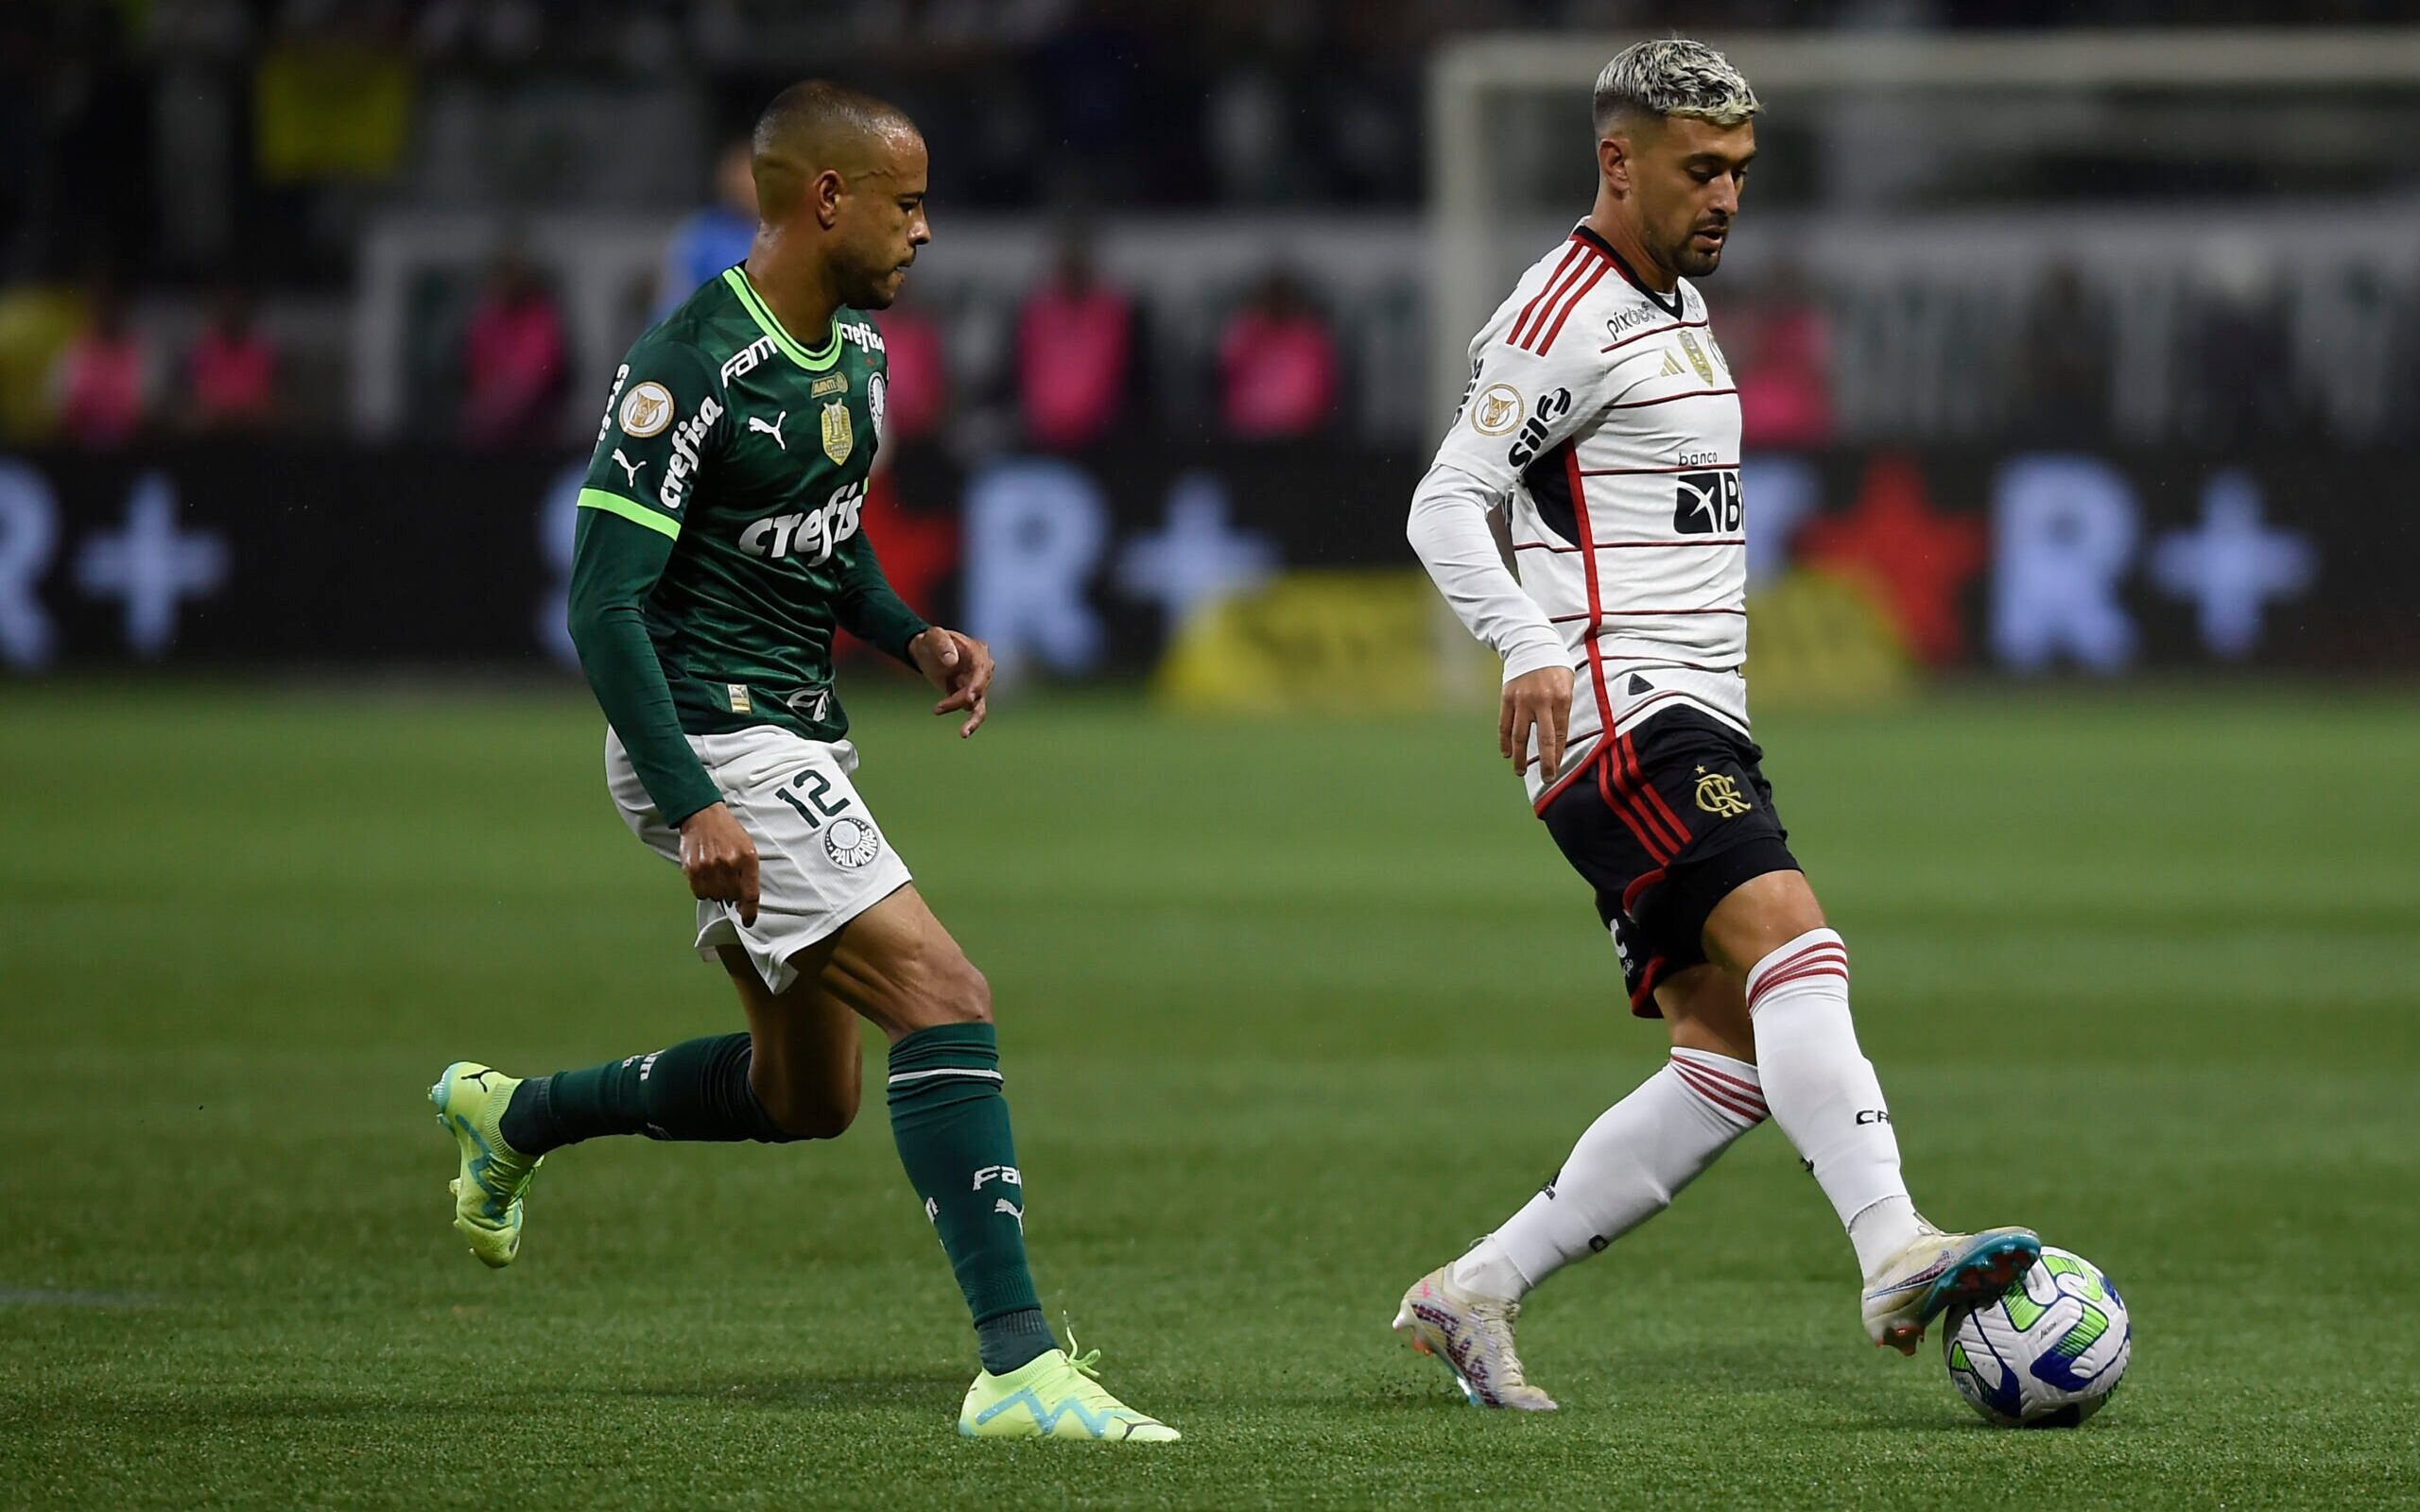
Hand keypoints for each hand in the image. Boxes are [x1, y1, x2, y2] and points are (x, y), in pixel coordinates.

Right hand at [678, 802, 758, 925]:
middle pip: (731, 897)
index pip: (750, 894)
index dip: (749, 912)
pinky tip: (705, 876)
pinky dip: (703, 889)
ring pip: (714, 896)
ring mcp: (709, 866)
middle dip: (731, 894)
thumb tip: (743, 901)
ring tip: (716, 875)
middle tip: (728, 880)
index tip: (748, 920)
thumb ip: (748, 874)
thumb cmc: (728, 832)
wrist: (703, 815)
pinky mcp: (692, 868)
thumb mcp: (747, 848)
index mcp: (747, 858)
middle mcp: (728, 863)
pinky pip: (699, 892)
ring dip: (716, 892)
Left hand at [910, 627, 994, 737]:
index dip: (977, 684)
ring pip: (978, 704)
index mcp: (978, 652)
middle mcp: (983, 669)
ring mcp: (977, 683)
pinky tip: (964, 733)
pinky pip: (972, 711)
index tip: (968, 697)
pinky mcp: (969, 696)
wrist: (927, 650)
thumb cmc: (932, 641)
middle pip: (979, 688)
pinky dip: (970, 722)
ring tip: (962, 732)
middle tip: (941, 707)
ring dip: (971, 718)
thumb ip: (942, 645)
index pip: (982, 669)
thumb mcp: (934, 636)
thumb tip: (951, 662)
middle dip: (963, 699)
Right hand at [1500, 665, 1574, 776]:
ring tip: (1521, 771)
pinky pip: (1504, 724)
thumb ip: (1563, 709)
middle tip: (1547, 779)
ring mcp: (1522, 700)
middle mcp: (1541, 701)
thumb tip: (1558, 739)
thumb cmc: (1554, 667)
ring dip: (1520, 757)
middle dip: (1546, 763)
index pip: (1560, 734)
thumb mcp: (1567, 684)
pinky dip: (1504, 741)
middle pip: (1544, 740)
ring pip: (1520, 735)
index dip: (1558, 754)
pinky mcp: (1507, 697)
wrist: (1530, 644)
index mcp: (1561, 698)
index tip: (1557, 769)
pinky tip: (1506, 753)